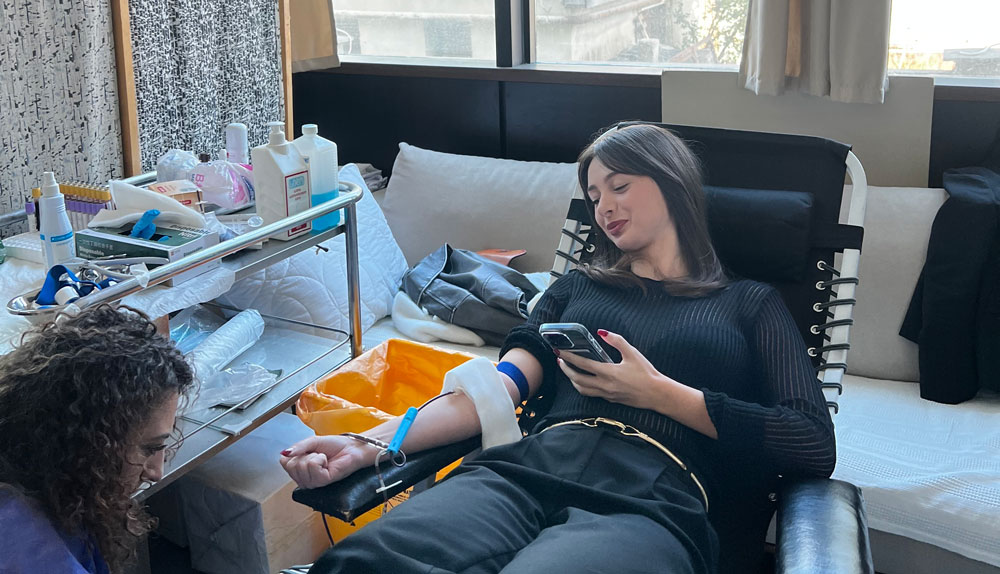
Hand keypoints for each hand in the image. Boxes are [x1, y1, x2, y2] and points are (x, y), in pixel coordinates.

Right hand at [279, 435, 374, 487]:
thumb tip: (284, 453)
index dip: (296, 452)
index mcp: (299, 469)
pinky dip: (320, 459)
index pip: (284, 462)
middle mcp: (304, 478)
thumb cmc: (334, 446)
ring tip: (324, 459)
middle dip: (306, 454)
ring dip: (315, 456)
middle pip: (291, 465)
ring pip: (301, 466)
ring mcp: (312, 482)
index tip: (309, 451)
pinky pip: (312, 466)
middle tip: (318, 455)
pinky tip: (327, 463)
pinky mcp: (322, 481)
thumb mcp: (312, 442)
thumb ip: (298, 447)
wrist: (351, 448)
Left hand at [556, 329, 671, 409]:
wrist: (656, 394)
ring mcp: (606, 394)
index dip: (569, 357)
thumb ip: (617, 341)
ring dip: (572, 380)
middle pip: (577, 379)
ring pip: (582, 389)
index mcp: (609, 372)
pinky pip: (591, 394)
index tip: (559, 352)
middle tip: (560, 360)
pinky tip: (583, 380)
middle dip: (565, 369)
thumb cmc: (646, 373)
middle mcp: (605, 385)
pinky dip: (582, 386)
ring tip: (568, 370)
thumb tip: (602, 332)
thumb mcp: (633, 353)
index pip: (583, 364)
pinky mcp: (610, 399)